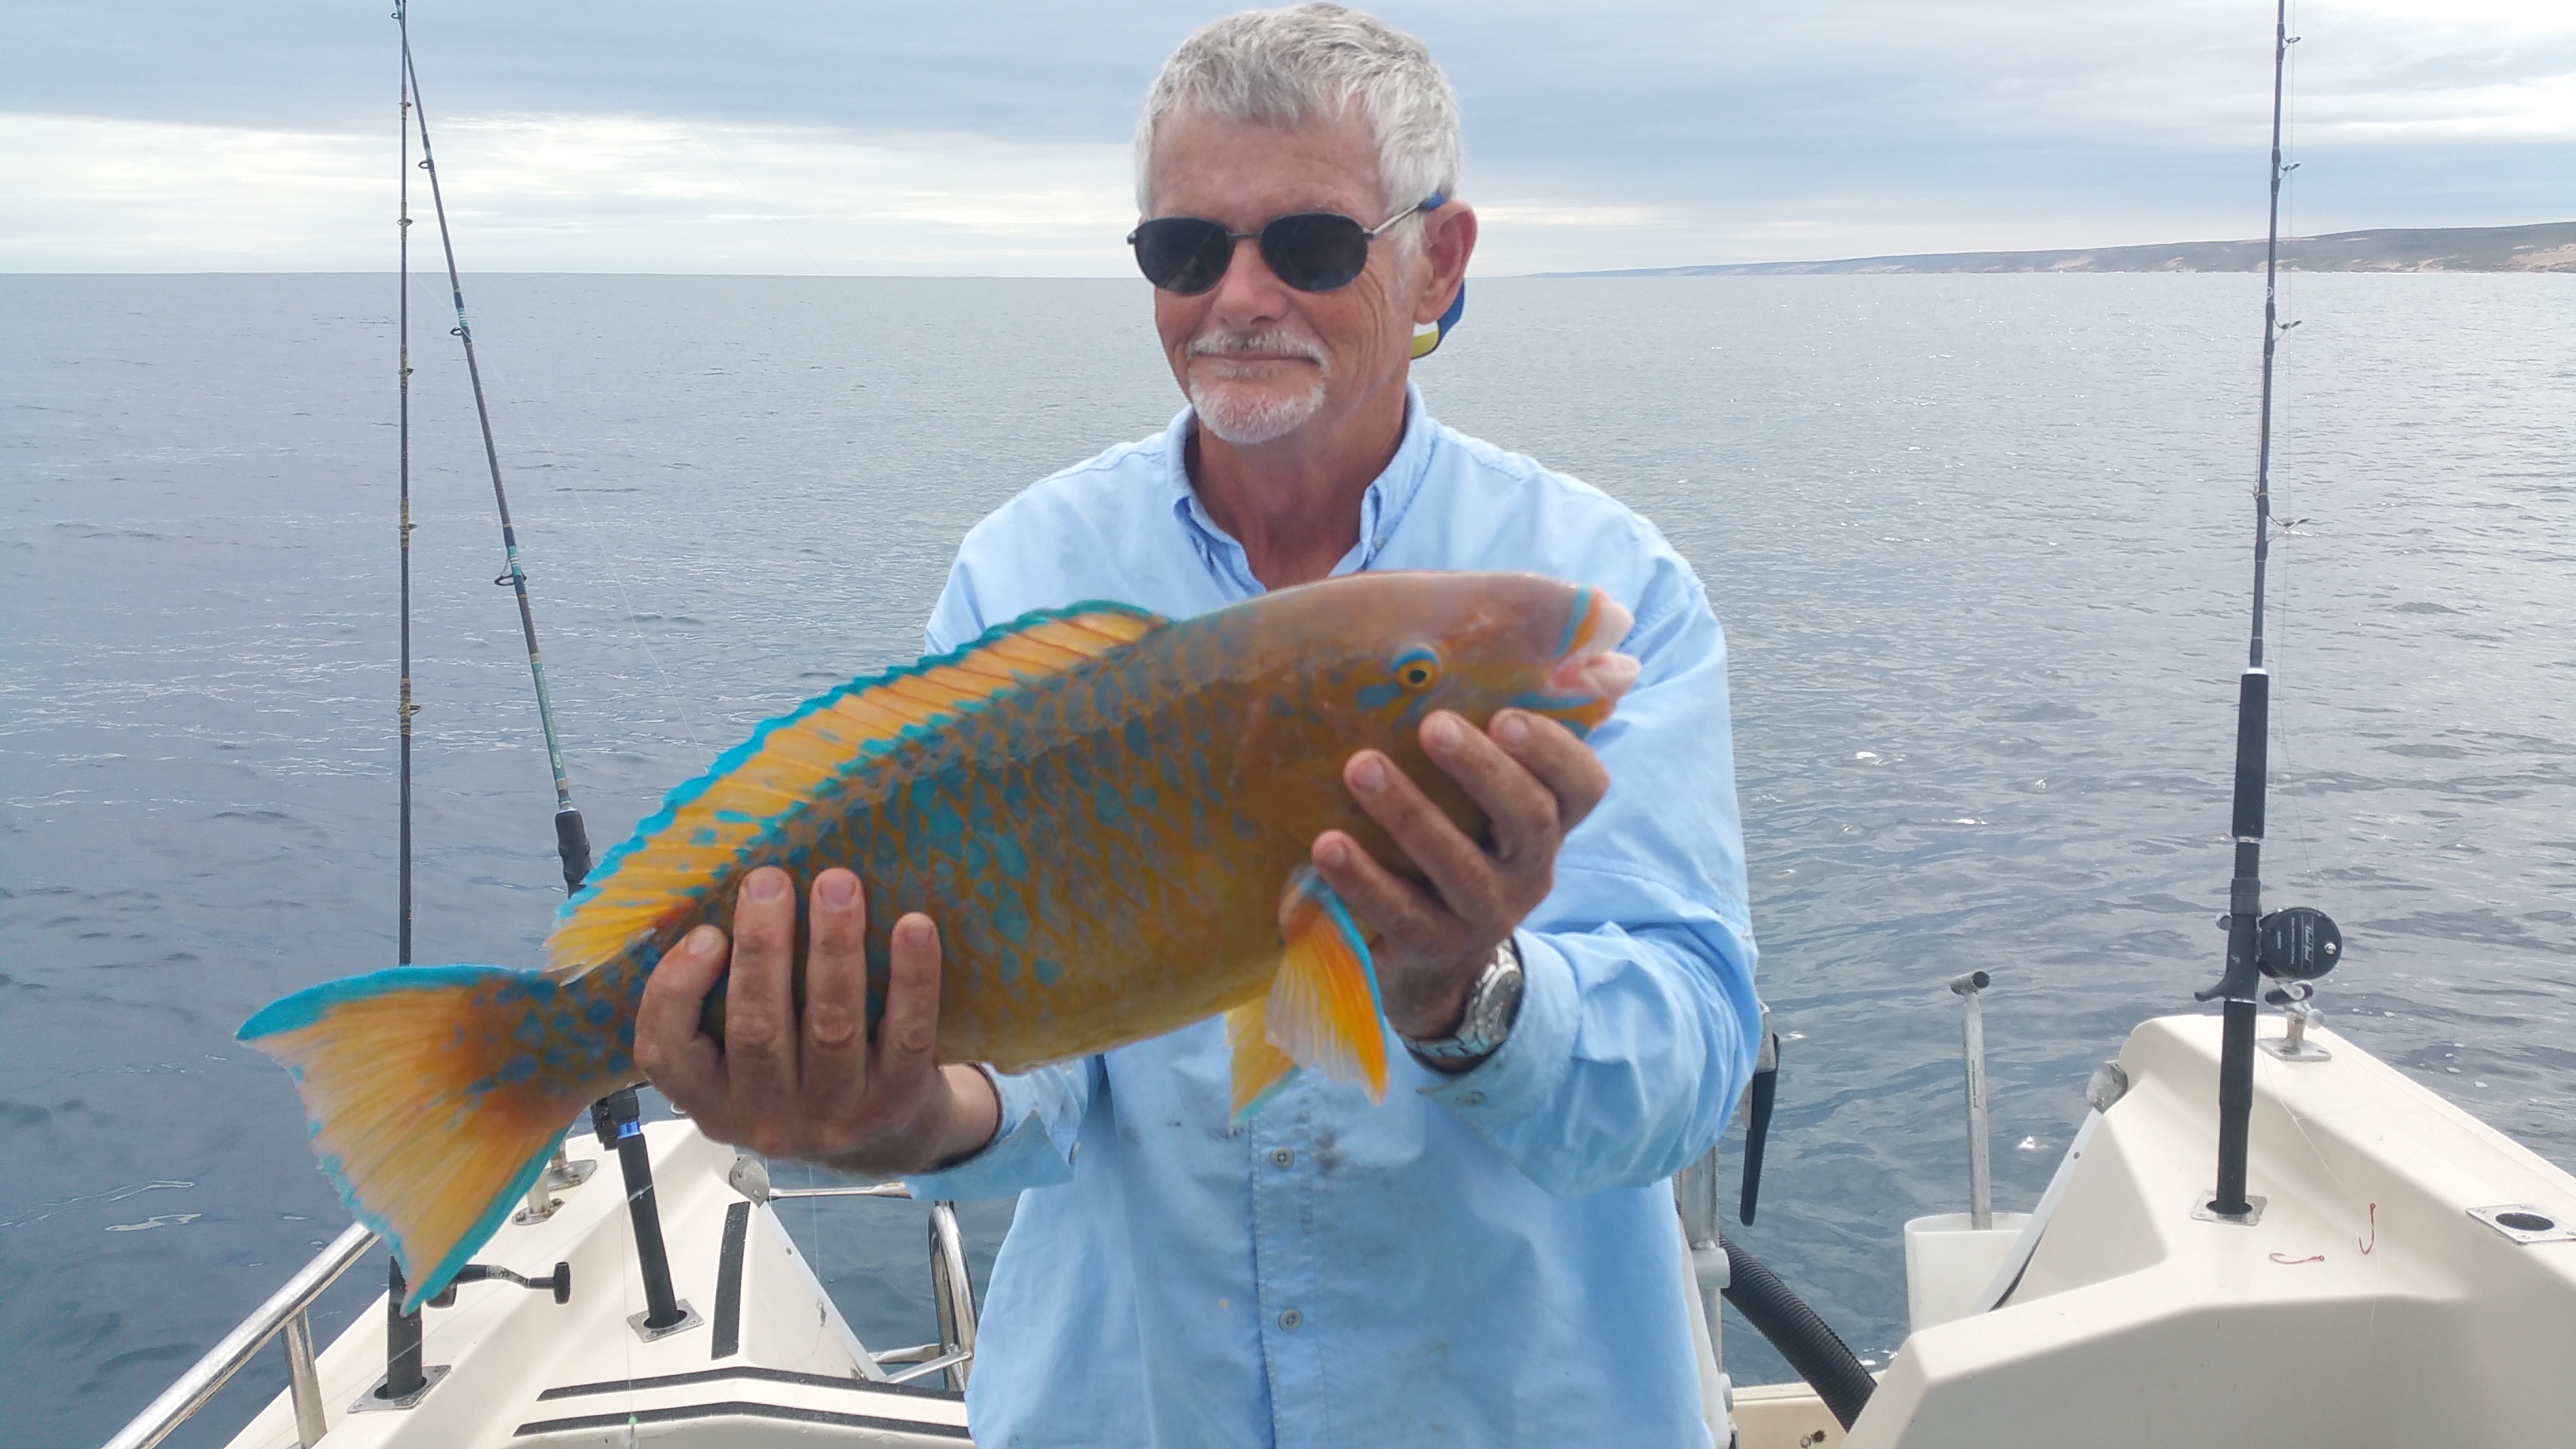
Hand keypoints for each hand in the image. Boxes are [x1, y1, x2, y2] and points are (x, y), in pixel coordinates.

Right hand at [634, 865, 998, 1175]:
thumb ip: (725, 999)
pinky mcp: (897, 1102)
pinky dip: (912, 979)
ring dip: (833, 947)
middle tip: (770, 880)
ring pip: (831, 1025)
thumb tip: (726, 899)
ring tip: (837, 885)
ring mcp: (835, 1116)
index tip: (705, 933)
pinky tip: (914, 927)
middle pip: (757, 1028)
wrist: (889, 1139)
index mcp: (712, 1100)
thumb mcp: (744, 1060)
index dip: (677, 991)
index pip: (667, 1054)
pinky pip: (905, 1033)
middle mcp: (767, 1117)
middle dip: (763, 946)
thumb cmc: (803, 1073)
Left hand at [1311, 709, 1608, 1061]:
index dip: (1554, 750)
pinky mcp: (1433, 948)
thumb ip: (1491, 748)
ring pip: (1460, 867)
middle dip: (1481, 770)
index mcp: (1546, 827)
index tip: (1504, 715)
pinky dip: (1363, 878)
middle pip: (1529, 820)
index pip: (1583, 787)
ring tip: (1361, 768)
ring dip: (1410, 813)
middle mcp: (1529, 872)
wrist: (1434, 966)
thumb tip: (1529, 656)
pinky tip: (1328, 844)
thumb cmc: (1455, 850)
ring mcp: (1484, 916)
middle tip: (1431, 724)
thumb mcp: (1481, 809)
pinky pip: (1401, 913)